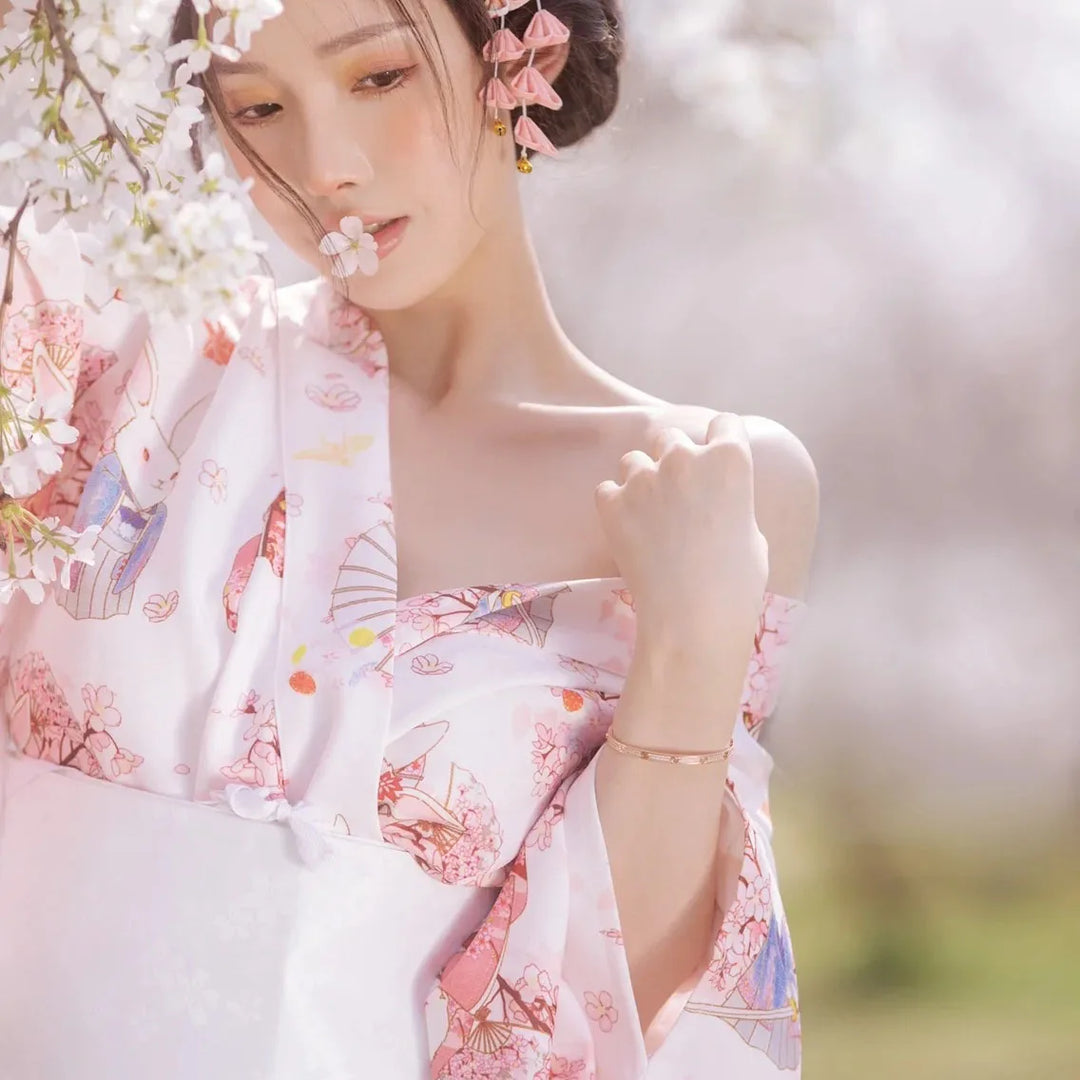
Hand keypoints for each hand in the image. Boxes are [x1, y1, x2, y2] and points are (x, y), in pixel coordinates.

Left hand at [594, 412, 768, 656]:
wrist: (693, 615)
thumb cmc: (736, 582)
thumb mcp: (752, 531)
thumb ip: (730, 501)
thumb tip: (717, 501)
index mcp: (730, 460)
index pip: (724, 424)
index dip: (720, 442)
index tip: (713, 460)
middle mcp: (685, 458)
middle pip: (671, 438)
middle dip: (673, 460)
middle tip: (676, 494)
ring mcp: (644, 478)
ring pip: (634, 461)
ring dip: (640, 480)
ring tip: (648, 515)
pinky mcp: (612, 502)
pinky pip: (607, 490)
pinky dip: (615, 505)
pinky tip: (627, 529)